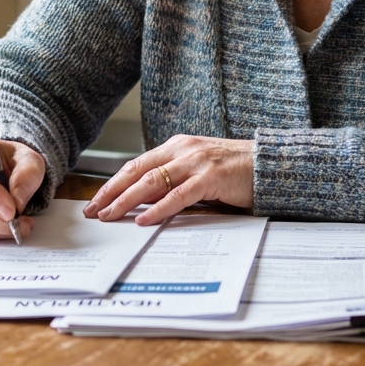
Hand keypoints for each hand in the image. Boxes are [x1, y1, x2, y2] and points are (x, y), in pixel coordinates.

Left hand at [82, 135, 253, 226]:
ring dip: (127, 200)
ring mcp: (196, 162)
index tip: (97, 200)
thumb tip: (142, 200)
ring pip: (152, 181)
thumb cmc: (234, 170)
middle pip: (137, 171)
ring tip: (111, 215)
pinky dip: (159, 208)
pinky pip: (178, 194)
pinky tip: (145, 219)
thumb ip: (172, 181)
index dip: (113, 183)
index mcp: (176, 146)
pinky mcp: (211, 177)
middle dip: (112, 192)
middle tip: (94, 211)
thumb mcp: (197, 170)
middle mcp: (182, 149)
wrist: (270, 164)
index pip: (136, 165)